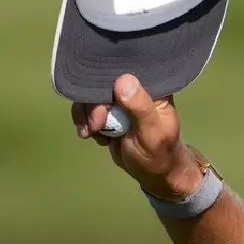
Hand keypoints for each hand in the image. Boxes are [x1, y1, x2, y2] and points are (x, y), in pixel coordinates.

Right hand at [71, 74, 202, 200]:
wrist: (151, 172)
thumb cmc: (159, 152)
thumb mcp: (152, 133)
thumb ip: (140, 108)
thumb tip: (123, 79)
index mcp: (153, 87)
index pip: (125, 70)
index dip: (108, 83)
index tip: (105, 108)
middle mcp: (135, 88)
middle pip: (102, 82)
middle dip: (93, 105)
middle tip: (96, 126)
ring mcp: (119, 99)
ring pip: (90, 95)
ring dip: (86, 115)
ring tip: (92, 133)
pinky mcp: (107, 111)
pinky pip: (86, 108)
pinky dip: (84, 121)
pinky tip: (92, 135)